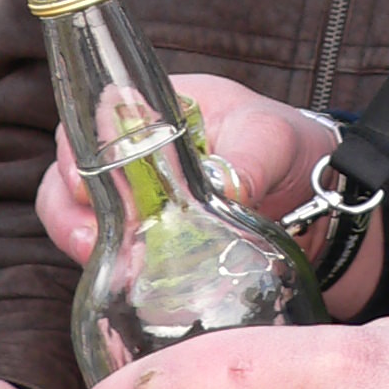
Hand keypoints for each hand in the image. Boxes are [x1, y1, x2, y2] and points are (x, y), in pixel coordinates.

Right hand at [34, 74, 335, 265]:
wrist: (320, 201)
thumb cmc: (293, 149)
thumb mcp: (276, 141)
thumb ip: (250, 159)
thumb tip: (230, 187)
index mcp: (164, 108)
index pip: (98, 116)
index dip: (81, 148)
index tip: (90, 182)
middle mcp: (139, 150)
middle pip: (72, 170)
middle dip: (69, 205)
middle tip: (87, 236)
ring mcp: (138, 197)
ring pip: (79, 213)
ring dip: (77, 236)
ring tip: (95, 258)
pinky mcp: (147, 239)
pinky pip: (108, 249)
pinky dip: (105, 264)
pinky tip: (121, 280)